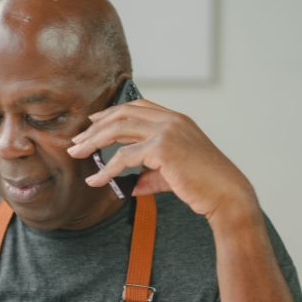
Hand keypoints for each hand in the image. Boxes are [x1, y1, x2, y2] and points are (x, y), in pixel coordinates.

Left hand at [66, 99, 258, 225]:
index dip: (112, 112)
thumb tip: (128, 187)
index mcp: (175, 119)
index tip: (92, 121)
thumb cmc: (202, 185)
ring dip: (93, 141)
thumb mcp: (170, 175)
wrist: (225, 194)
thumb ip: (149, 175)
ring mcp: (167, 131)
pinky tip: (96, 181)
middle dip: (95, 127)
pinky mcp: (162, 148)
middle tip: (76, 141)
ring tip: (76, 154)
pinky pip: (124, 157)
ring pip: (118, 129)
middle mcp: (170, 120)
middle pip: (122, 114)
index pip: (137, 106)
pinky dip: (107, 170)